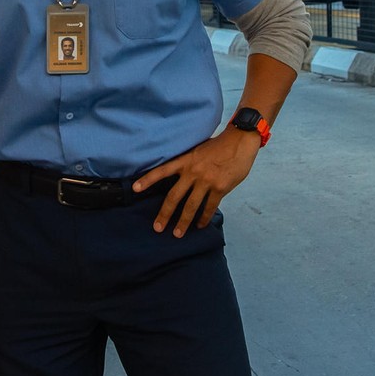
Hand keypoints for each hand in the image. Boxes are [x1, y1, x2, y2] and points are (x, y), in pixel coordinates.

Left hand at [132, 128, 260, 238]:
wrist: (240, 142)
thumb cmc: (219, 145)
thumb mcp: (198, 150)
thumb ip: (188, 163)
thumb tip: (181, 179)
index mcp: (186, 160)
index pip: (162, 170)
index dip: (148, 179)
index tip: (135, 189)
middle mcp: (193, 171)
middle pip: (174, 196)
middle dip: (165, 214)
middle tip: (157, 228)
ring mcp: (207, 180)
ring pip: (191, 206)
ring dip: (184, 222)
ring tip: (178, 233)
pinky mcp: (220, 188)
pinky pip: (209, 207)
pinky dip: (204, 218)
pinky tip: (200, 225)